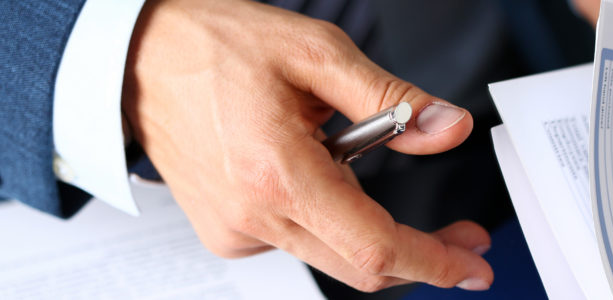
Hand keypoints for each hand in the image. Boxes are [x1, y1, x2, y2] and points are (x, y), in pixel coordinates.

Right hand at [122, 0, 491, 291]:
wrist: (140, 58)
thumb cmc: (218, 46)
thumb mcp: (317, 52)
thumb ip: (391, 99)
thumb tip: (448, 130)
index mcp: (277, 173)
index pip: (373, 246)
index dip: (434, 261)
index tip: (471, 264)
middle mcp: (252, 216)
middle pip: (359, 266)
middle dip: (421, 256)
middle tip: (462, 237)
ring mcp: (234, 232)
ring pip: (331, 253)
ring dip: (368, 224)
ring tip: (340, 149)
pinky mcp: (226, 234)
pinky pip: (298, 241)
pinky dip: (325, 216)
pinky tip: (307, 168)